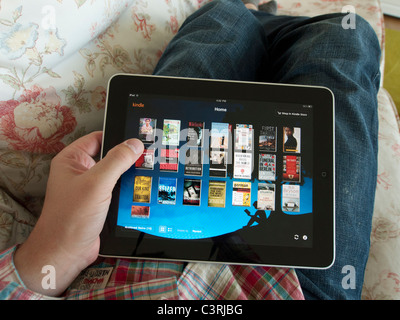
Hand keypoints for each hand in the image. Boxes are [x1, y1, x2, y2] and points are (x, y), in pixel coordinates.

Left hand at [14, 131, 143, 295]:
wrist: (65, 253)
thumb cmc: (72, 217)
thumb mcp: (97, 183)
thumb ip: (117, 161)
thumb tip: (135, 144)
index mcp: (72, 160)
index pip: (98, 138)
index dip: (117, 136)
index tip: (139, 137)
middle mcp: (80, 172)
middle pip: (109, 157)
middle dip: (127, 158)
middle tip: (150, 155)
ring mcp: (90, 189)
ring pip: (115, 175)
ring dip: (129, 176)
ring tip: (151, 171)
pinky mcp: (99, 204)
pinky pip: (117, 191)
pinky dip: (128, 191)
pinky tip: (142, 190)